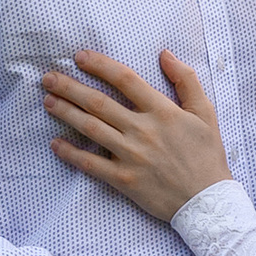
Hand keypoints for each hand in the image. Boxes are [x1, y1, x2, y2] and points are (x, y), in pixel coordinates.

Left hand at [45, 47, 230, 220]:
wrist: (207, 202)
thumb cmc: (207, 156)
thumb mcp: (205, 113)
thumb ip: (187, 81)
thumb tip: (165, 54)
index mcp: (163, 111)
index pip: (125, 79)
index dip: (100, 65)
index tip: (80, 57)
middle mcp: (143, 130)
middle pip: (99, 102)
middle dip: (70, 87)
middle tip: (49, 77)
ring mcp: (131, 155)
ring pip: (91, 128)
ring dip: (66, 112)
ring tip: (48, 101)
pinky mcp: (124, 180)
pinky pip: (91, 164)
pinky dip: (71, 153)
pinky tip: (55, 144)